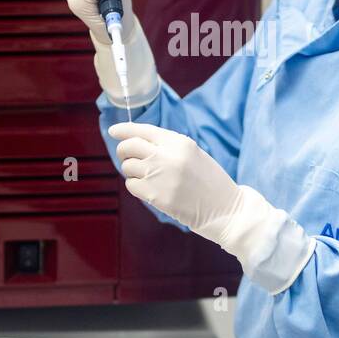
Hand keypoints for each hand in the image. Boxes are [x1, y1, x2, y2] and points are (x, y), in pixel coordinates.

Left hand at [109, 123, 242, 242]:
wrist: (225, 208)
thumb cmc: (209, 181)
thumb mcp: (193, 153)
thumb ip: (169, 146)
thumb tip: (139, 142)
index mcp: (179, 142)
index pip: (143, 130)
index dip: (124, 129)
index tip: (114, 131)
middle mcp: (167, 155)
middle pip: (129, 146)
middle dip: (124, 151)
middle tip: (128, 157)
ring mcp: (160, 176)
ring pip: (128, 166)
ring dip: (132, 171)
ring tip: (148, 177)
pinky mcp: (156, 196)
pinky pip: (131, 185)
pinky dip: (136, 186)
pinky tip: (150, 189)